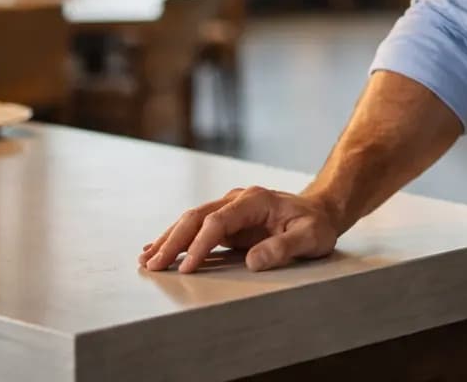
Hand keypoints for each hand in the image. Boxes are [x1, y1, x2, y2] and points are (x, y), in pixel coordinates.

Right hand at [139, 186, 341, 273]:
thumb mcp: (310, 237)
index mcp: (255, 200)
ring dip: (169, 239)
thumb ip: (283, 248)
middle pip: (197, 217)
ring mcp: (230, 208)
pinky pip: (197, 229)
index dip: (200, 244)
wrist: (320, 212)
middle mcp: (237, 200)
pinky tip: (157, 248)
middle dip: (173, 241)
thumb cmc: (316, 225)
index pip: (219, 221)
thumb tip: (253, 262)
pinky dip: (176, 239)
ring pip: (191, 221)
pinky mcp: (227, 221)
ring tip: (147, 259)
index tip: (188, 267)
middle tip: (153, 265)